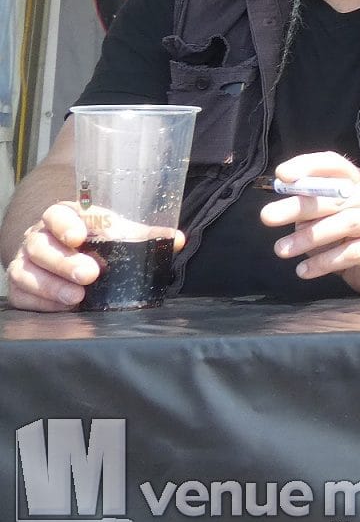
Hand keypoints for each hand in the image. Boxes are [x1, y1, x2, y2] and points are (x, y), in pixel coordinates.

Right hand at [4, 203, 182, 311]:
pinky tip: (62, 307)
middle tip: (90, 274)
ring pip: (26, 271)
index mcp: (63, 217)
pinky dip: (41, 302)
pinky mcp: (20, 286)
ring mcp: (26, 262)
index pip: (57, 214)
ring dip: (52, 285)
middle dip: (65, 261)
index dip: (65, 224)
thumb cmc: (94, 238)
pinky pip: (21, 294)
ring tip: (77, 296)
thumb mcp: (117, 232)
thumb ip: (145, 236)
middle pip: (41, 245)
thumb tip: (176, 240)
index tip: (79, 236)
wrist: (63, 252)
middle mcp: (39, 237)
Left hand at [259, 153, 359, 294]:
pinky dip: (325, 262)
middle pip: (336, 195)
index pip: (336, 165)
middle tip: (267, 217)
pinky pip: (354, 251)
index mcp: (359, 183)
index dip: (309, 166)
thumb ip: (312, 213)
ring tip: (281, 250)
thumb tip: (279, 211)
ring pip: (345, 222)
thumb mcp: (330, 221)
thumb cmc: (355, 239)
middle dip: (299, 205)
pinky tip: (304, 271)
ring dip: (309, 237)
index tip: (282, 175)